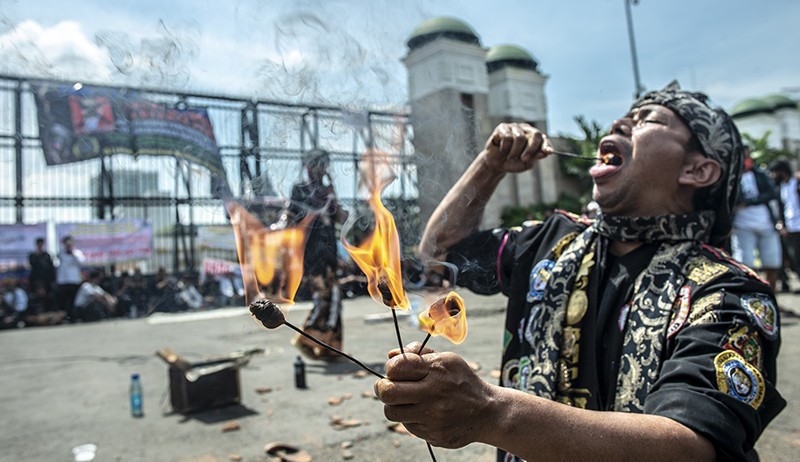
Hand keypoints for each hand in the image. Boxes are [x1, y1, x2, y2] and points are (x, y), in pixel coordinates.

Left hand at [375, 347, 493, 448]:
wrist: (488, 411)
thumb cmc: (462, 381)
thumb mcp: (447, 359)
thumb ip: (418, 353)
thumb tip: (390, 355)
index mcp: (436, 371)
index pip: (396, 367)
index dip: (390, 368)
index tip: (395, 371)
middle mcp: (433, 394)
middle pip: (387, 393)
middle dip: (382, 388)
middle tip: (387, 387)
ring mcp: (432, 417)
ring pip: (392, 413)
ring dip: (394, 405)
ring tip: (406, 400)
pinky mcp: (432, 435)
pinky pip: (407, 426)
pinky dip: (411, 418)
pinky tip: (425, 412)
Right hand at [484, 122, 551, 172]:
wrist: (496, 165)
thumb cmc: (512, 163)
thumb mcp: (525, 163)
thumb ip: (534, 158)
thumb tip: (544, 153)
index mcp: (534, 138)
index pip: (543, 139)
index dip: (547, 145)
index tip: (549, 152)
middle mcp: (526, 130)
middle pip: (535, 134)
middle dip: (531, 149)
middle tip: (524, 159)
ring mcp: (514, 127)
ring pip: (520, 137)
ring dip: (514, 151)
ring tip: (510, 156)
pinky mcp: (502, 128)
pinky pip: (507, 137)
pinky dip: (505, 148)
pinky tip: (502, 150)